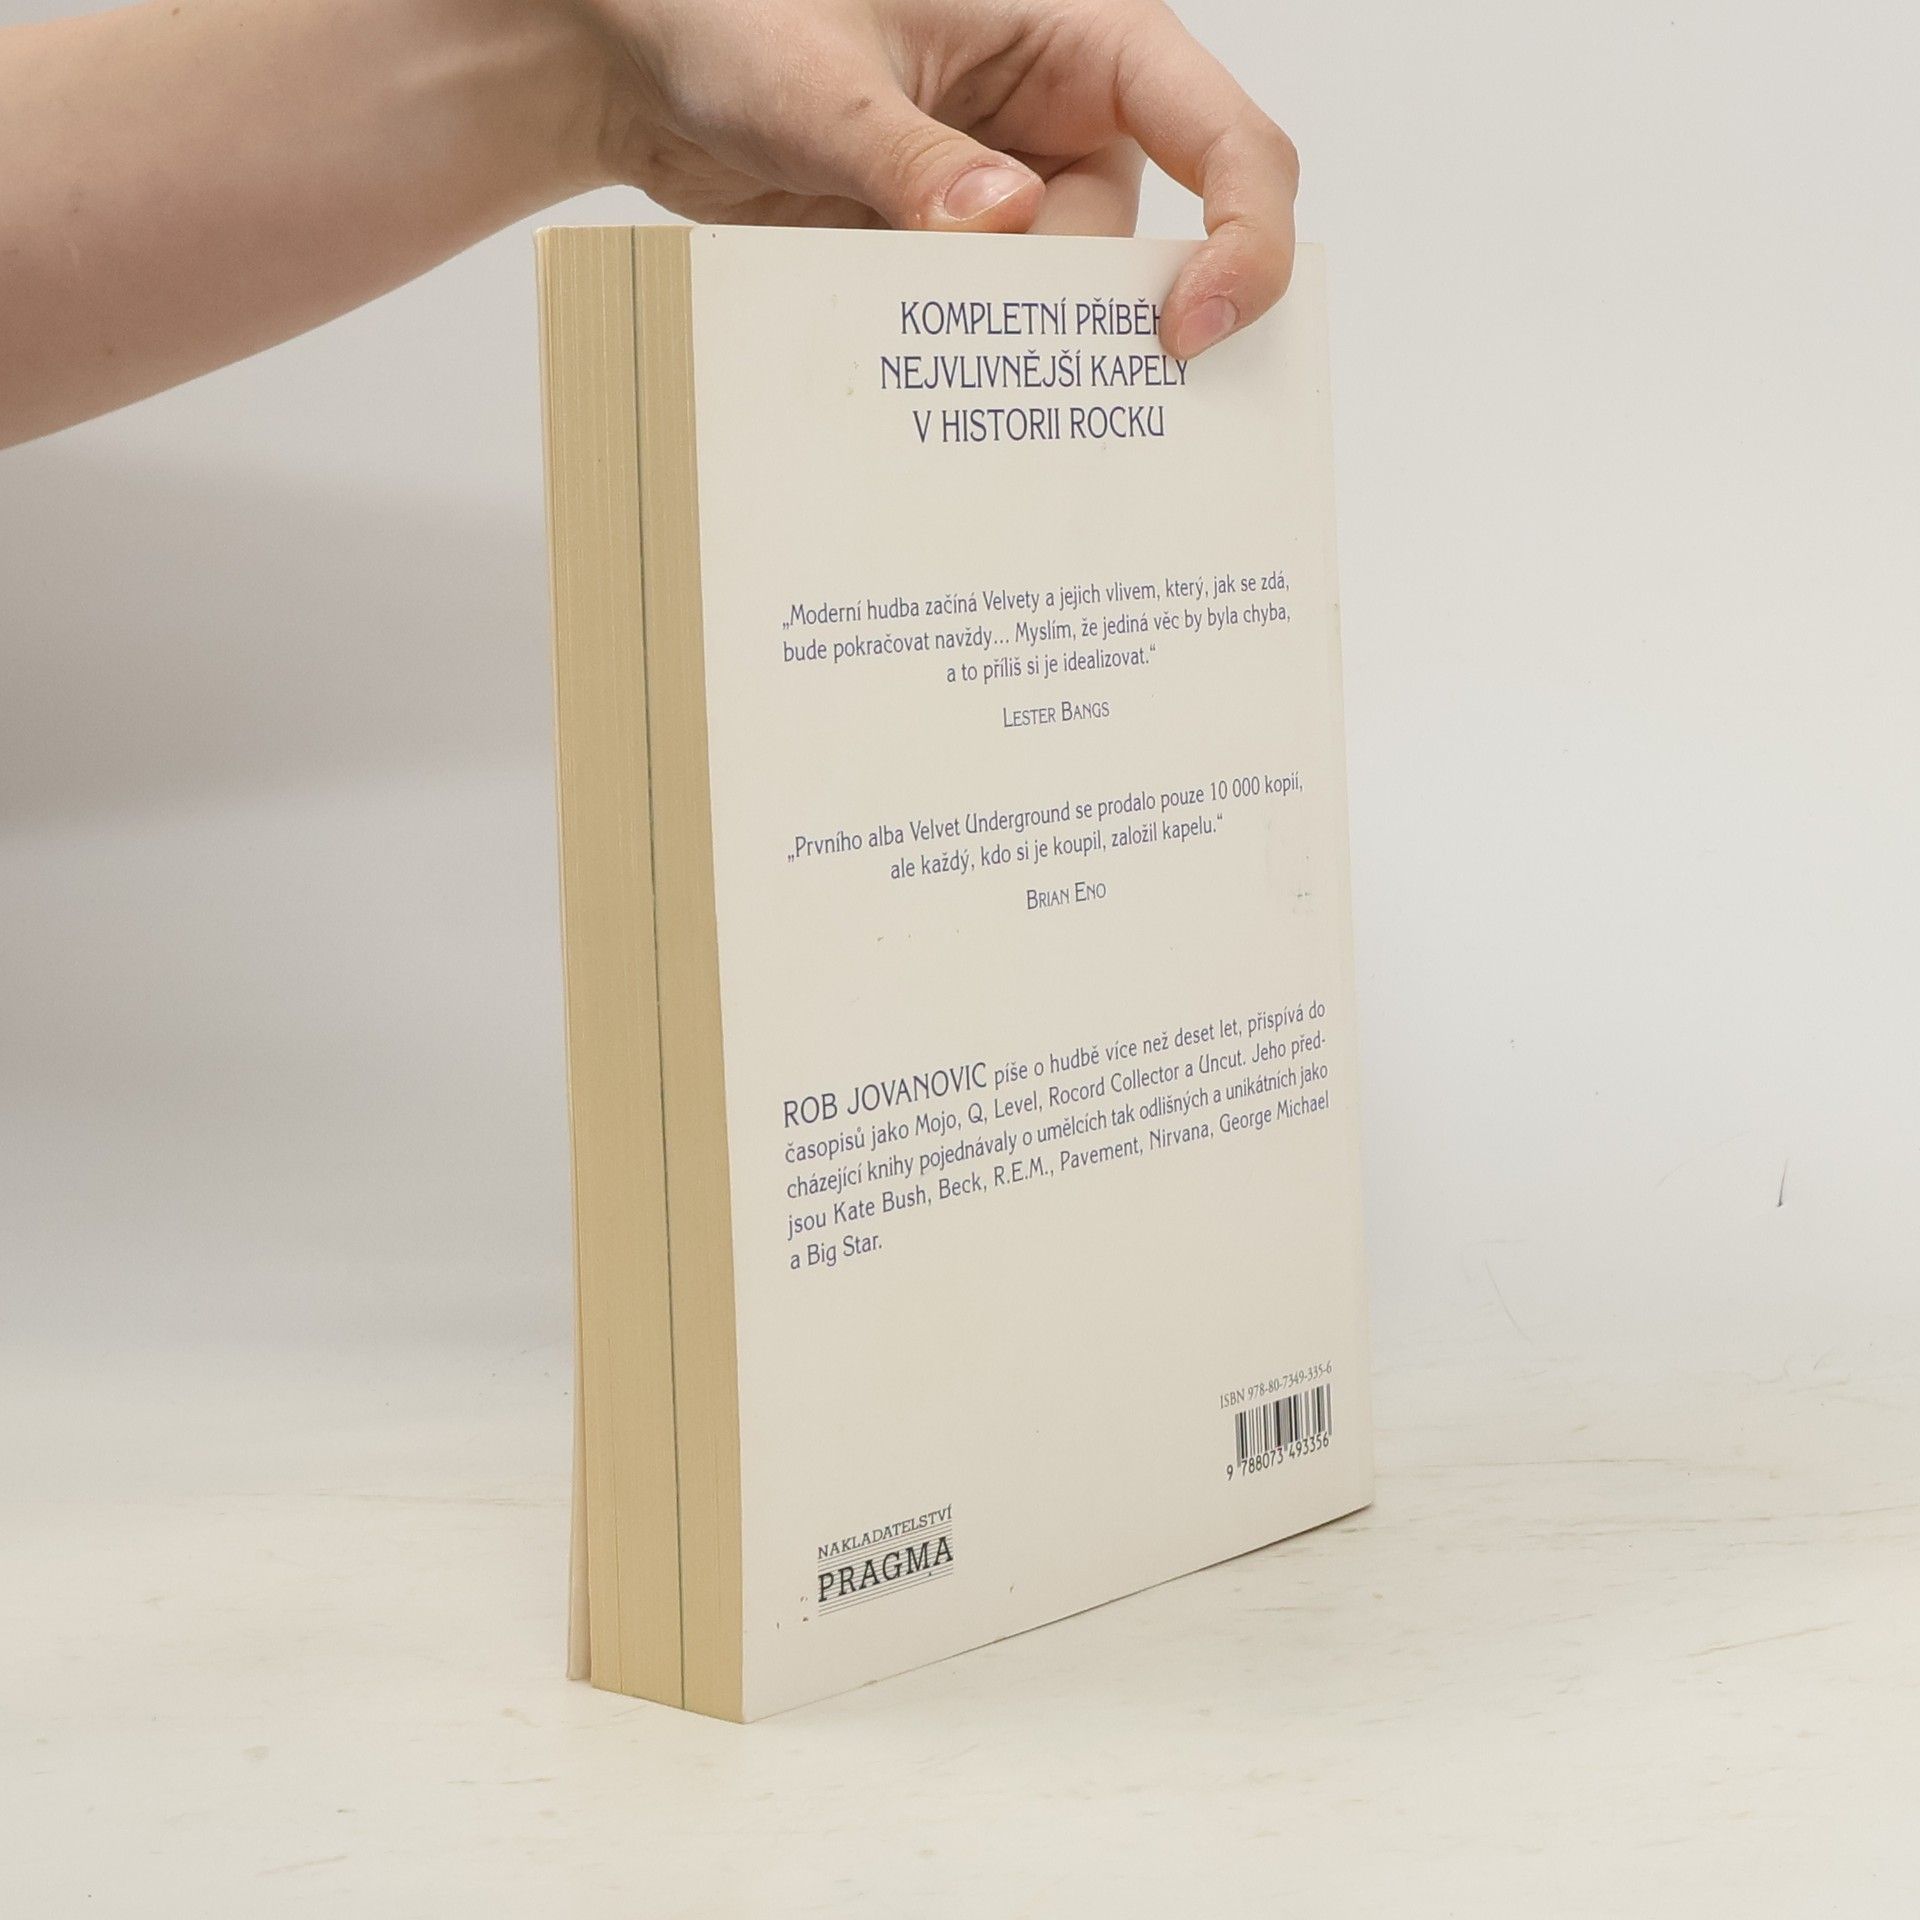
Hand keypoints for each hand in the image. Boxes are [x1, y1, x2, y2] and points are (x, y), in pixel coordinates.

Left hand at [584, 0, 1300, 359]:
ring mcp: (1015, 193)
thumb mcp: (817, 81)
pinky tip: (893, 357)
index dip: (1240, 238)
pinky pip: (984, 325)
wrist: (644, 63)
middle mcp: (1066, 116)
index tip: (1185, 330)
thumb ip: (907, 158)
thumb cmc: (731, 11)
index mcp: (1081, 32)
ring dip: (988, 341)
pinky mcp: (956, 254)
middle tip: (989, 359)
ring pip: (1051, 308)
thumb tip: (1008, 225)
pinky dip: (948, 353)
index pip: (1225, 137)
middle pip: (1130, 254)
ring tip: (893, 329)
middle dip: (1071, 316)